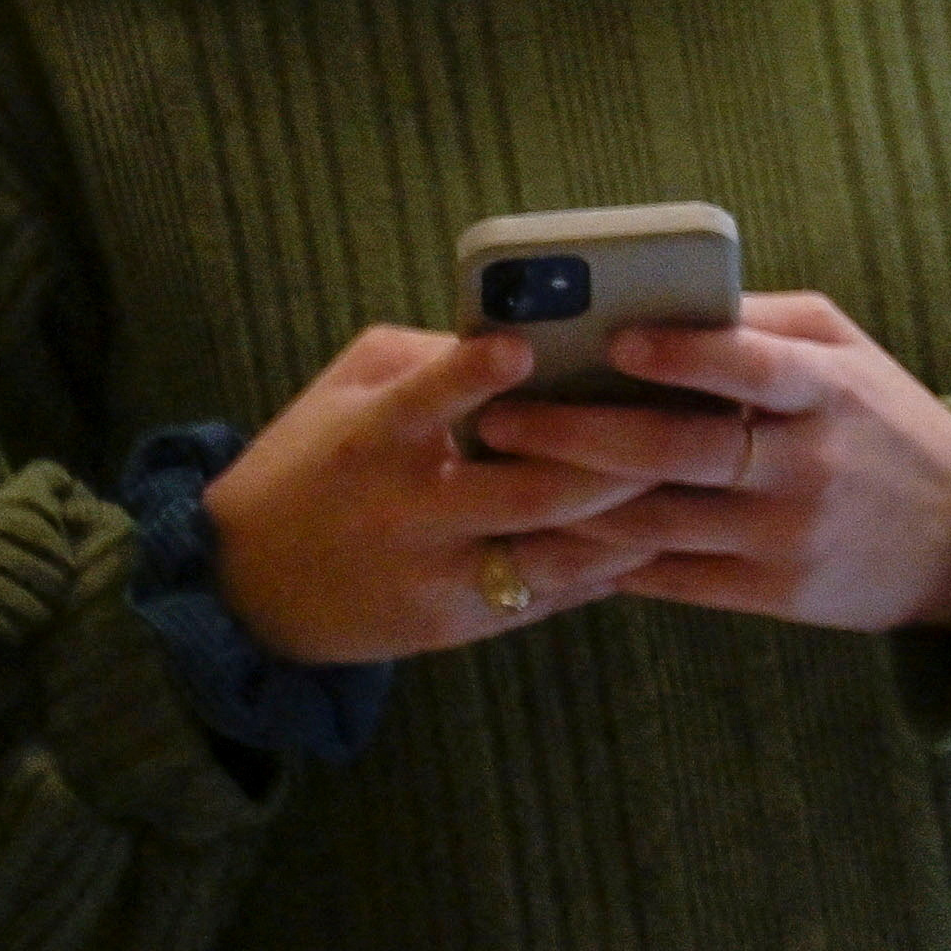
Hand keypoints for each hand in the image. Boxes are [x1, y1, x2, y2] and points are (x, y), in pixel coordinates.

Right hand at [202, 324, 657, 663]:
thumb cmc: (312, 462)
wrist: (249, 590)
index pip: (421, 404)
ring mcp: (439, 575)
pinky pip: (556, 593)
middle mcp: (407, 513)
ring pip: (559, 550)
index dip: (467, 377)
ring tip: (702, 472)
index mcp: (370, 441)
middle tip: (687, 413)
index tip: (519, 347)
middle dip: (614, 456)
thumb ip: (429, 359)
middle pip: (529, 490)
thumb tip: (534, 328)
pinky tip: (668, 529)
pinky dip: (613, 563)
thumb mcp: (348, 393)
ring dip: (634, 515)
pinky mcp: (463, 622)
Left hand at [476, 293, 950, 637]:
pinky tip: (547, 539)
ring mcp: (789, 535)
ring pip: (658, 521)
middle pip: (679, 450)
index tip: (612, 338)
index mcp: (830, 392)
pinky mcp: (774, 594)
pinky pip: (671, 577)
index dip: (683, 353)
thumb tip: (658, 301)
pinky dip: (604, 559)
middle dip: (580, 433)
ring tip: (501, 480)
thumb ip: (763, 326)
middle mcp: (809, 464)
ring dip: (568, 503)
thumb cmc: (884, 425)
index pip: (753, 365)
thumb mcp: (849, 357)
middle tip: (502, 418)